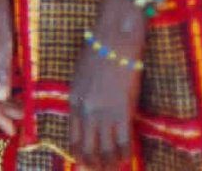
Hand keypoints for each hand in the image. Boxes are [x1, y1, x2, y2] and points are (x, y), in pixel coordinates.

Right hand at [0, 0, 23, 137]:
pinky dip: (8, 91)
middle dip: (5, 113)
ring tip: (26, 110)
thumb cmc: (3, 22)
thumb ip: (3, 72)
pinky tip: (21, 92)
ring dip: (8, 103)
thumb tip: (0, 98)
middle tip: (25, 123)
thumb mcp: (6, 47)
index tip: (12, 132)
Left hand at [68, 15, 144, 168]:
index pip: (73, 137)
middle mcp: (86, 111)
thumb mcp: (80, 79)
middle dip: (93, 163)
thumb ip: (81, 100)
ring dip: (109, 163)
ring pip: (105, 148)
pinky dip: (125, 153)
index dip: (79, 154)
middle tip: (99, 170)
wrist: (114, 44)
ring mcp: (104, 112)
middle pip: (87, 147)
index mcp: (73, 102)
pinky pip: (123, 141)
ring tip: (113, 169)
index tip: (84, 163)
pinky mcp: (122, 111)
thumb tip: (85, 118)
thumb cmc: (97, 56)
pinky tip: (128, 159)